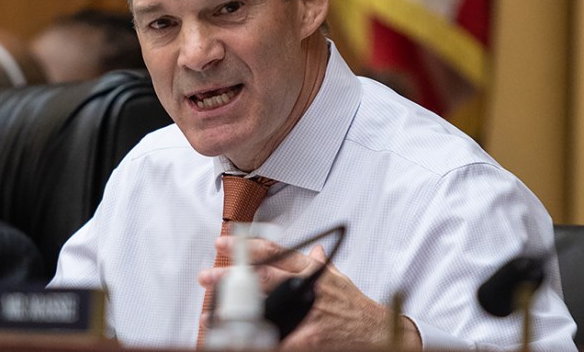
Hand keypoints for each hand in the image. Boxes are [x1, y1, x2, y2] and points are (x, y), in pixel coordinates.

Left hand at [199, 236, 421, 349]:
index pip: (273, 251)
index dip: (245, 245)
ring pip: (265, 307)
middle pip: (261, 276)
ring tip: (212, 314)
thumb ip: (320, 263)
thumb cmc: (354, 304)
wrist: (376, 330)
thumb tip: (314, 248)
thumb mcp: (337, 277)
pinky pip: (280, 339)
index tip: (222, 242)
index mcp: (308, 269)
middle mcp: (305, 285)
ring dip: (236, 311)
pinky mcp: (310, 336)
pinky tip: (241, 341)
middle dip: (231, 277)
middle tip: (207, 277)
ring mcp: (307, 311)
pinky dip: (260, 340)